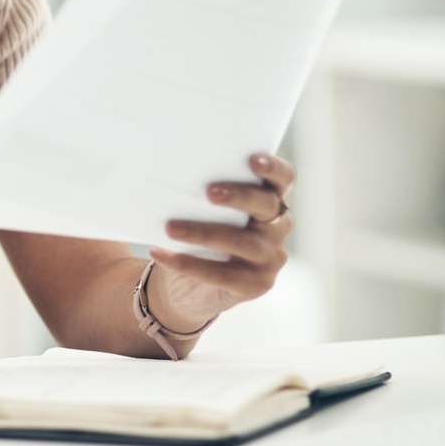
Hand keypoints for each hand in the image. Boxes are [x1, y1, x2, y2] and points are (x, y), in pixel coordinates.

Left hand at [146, 151, 294, 333]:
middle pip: (266, 205)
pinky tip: (161, 253)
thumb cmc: (198, 233)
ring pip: (242, 242)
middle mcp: (278, 227)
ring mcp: (271, 258)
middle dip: (239, 196)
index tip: (252, 159)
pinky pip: (221, 274)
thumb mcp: (201, 211)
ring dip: (203, 233)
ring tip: (171, 227)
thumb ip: (202, 193)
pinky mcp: (256, 285)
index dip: (273, 168)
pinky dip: (187, 263)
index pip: (283, 178)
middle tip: (209, 192)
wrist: (189, 286)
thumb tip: (172, 173)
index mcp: (269, 200)